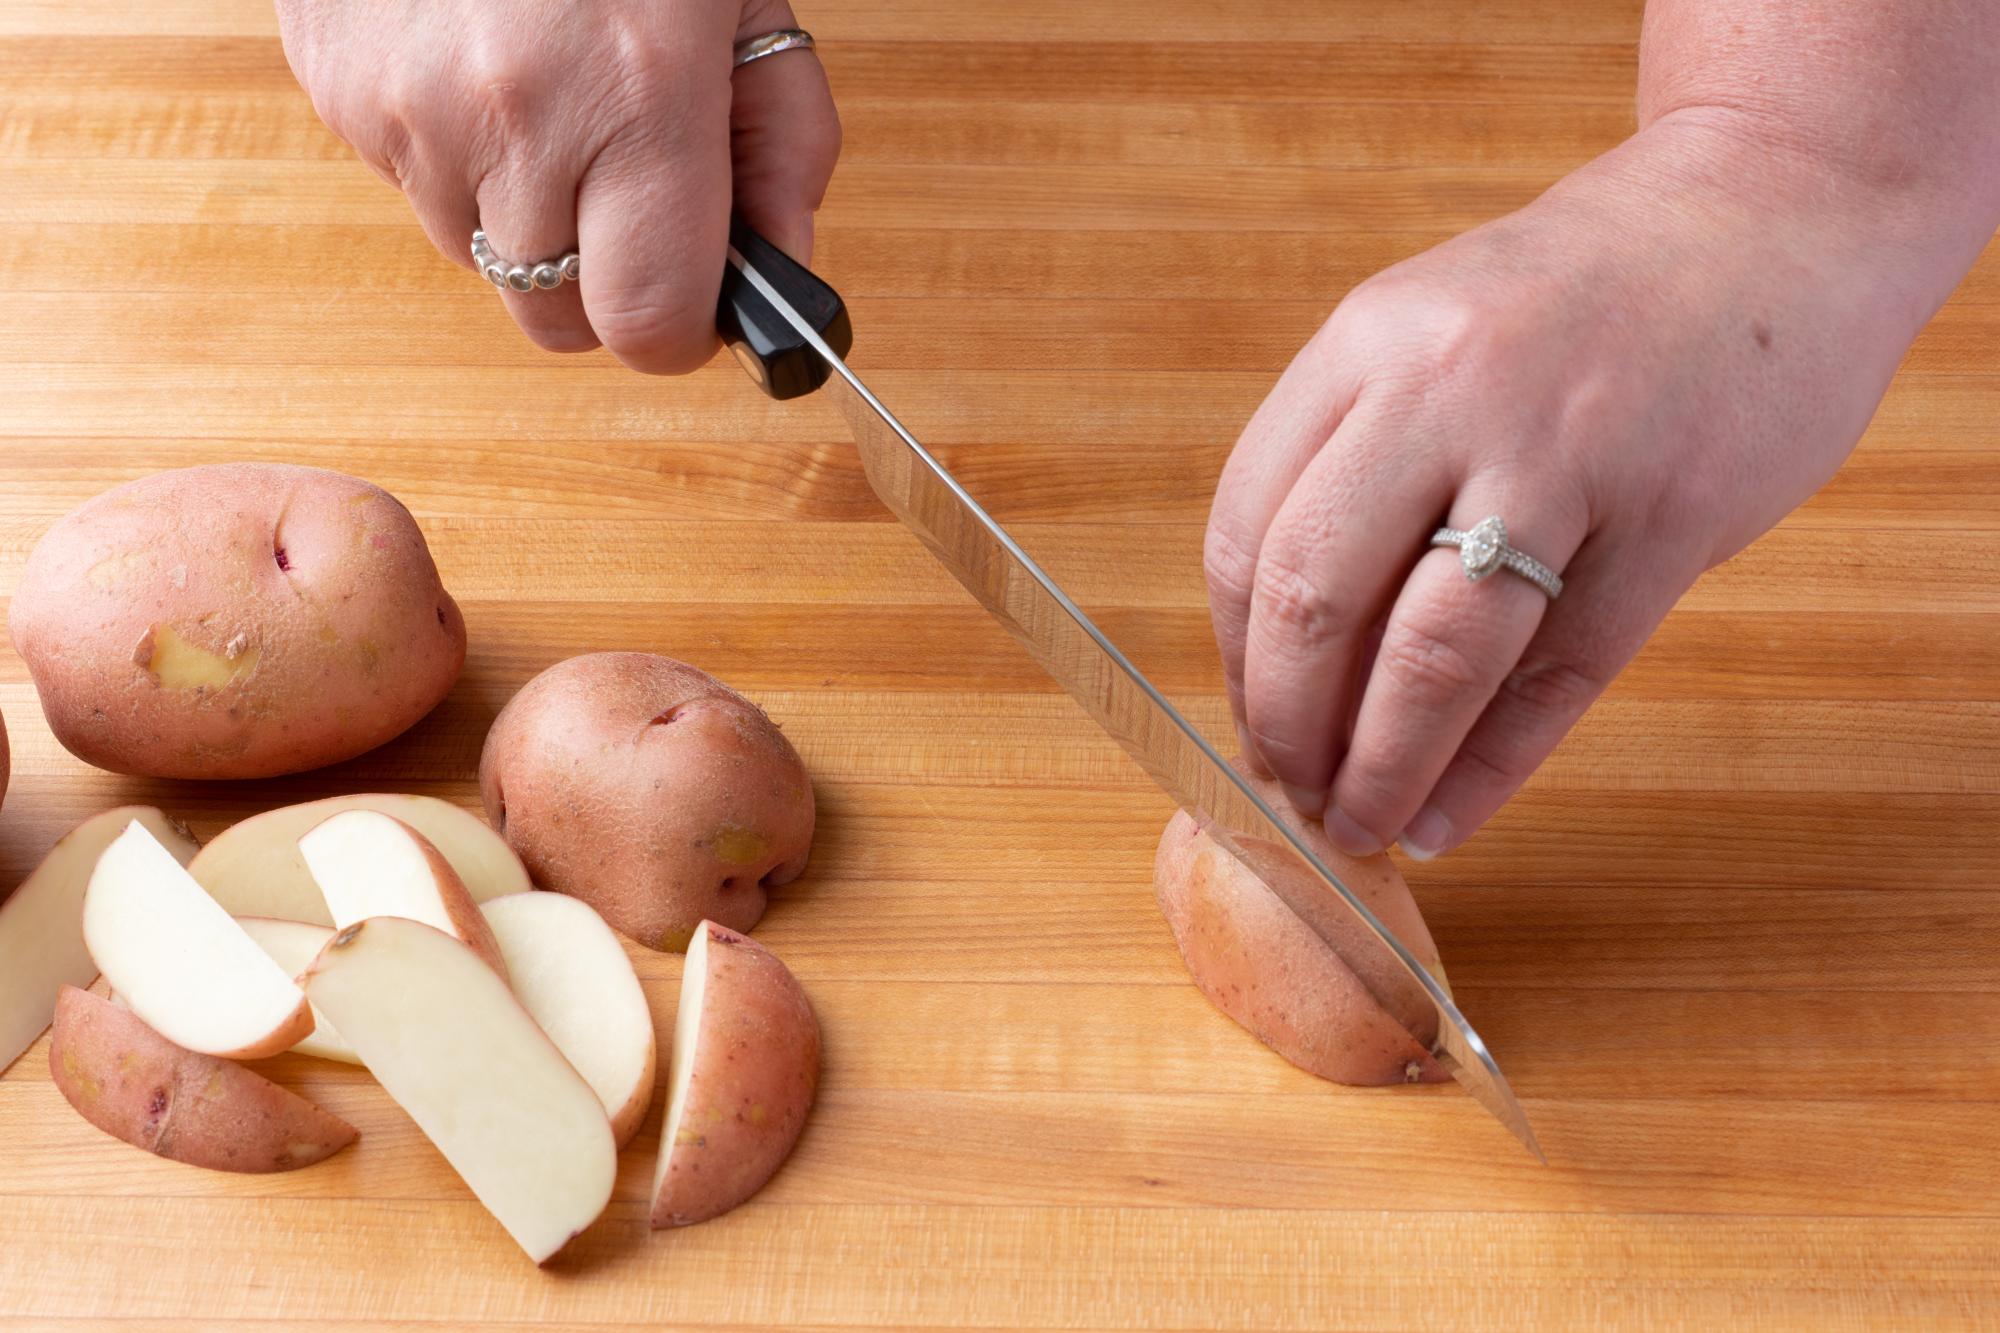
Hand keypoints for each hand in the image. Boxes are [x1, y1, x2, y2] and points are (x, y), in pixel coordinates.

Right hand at [276, 0, 839, 370]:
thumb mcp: (746, 3)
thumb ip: (786, 146)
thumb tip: (780, 267)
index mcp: (640, 93)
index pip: (649, 326)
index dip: (679, 329)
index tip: (697, 296)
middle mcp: (515, 116)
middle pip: (555, 321)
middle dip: (601, 285)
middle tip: (627, 196)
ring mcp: (410, 109)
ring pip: (479, 257)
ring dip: (524, 212)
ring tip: (550, 96)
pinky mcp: (339, 90)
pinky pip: (413, 187)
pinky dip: (457, 155)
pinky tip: (482, 63)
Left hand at [1206, 111, 1937, 859]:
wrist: (1780, 208)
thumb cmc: (1585, 294)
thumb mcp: (1437, 329)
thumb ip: (1360, 454)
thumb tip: (1287, 642)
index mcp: (1371, 343)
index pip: (1252, 528)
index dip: (1235, 650)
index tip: (1246, 717)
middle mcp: (1452, 392)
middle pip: (1319, 599)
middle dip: (1287, 724)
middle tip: (1290, 791)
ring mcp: (1566, 454)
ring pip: (1436, 657)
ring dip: (1381, 766)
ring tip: (1360, 825)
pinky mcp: (1672, 518)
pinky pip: (1560, 676)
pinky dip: (1492, 765)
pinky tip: (1450, 813)